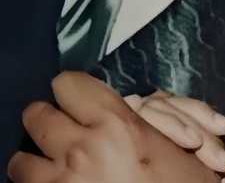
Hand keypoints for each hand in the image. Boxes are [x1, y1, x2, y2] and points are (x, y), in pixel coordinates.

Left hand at [8, 72, 220, 182]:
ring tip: (54, 165)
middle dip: (50, 119)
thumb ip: (149, 118)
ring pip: (21, 160)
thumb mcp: (178, 148)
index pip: (68, 85)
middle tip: (63, 129)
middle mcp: (81, 149)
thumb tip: (127, 106)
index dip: (74, 91)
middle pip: (37, 115)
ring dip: (37, 160)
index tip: (81, 101)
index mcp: (117, 125)